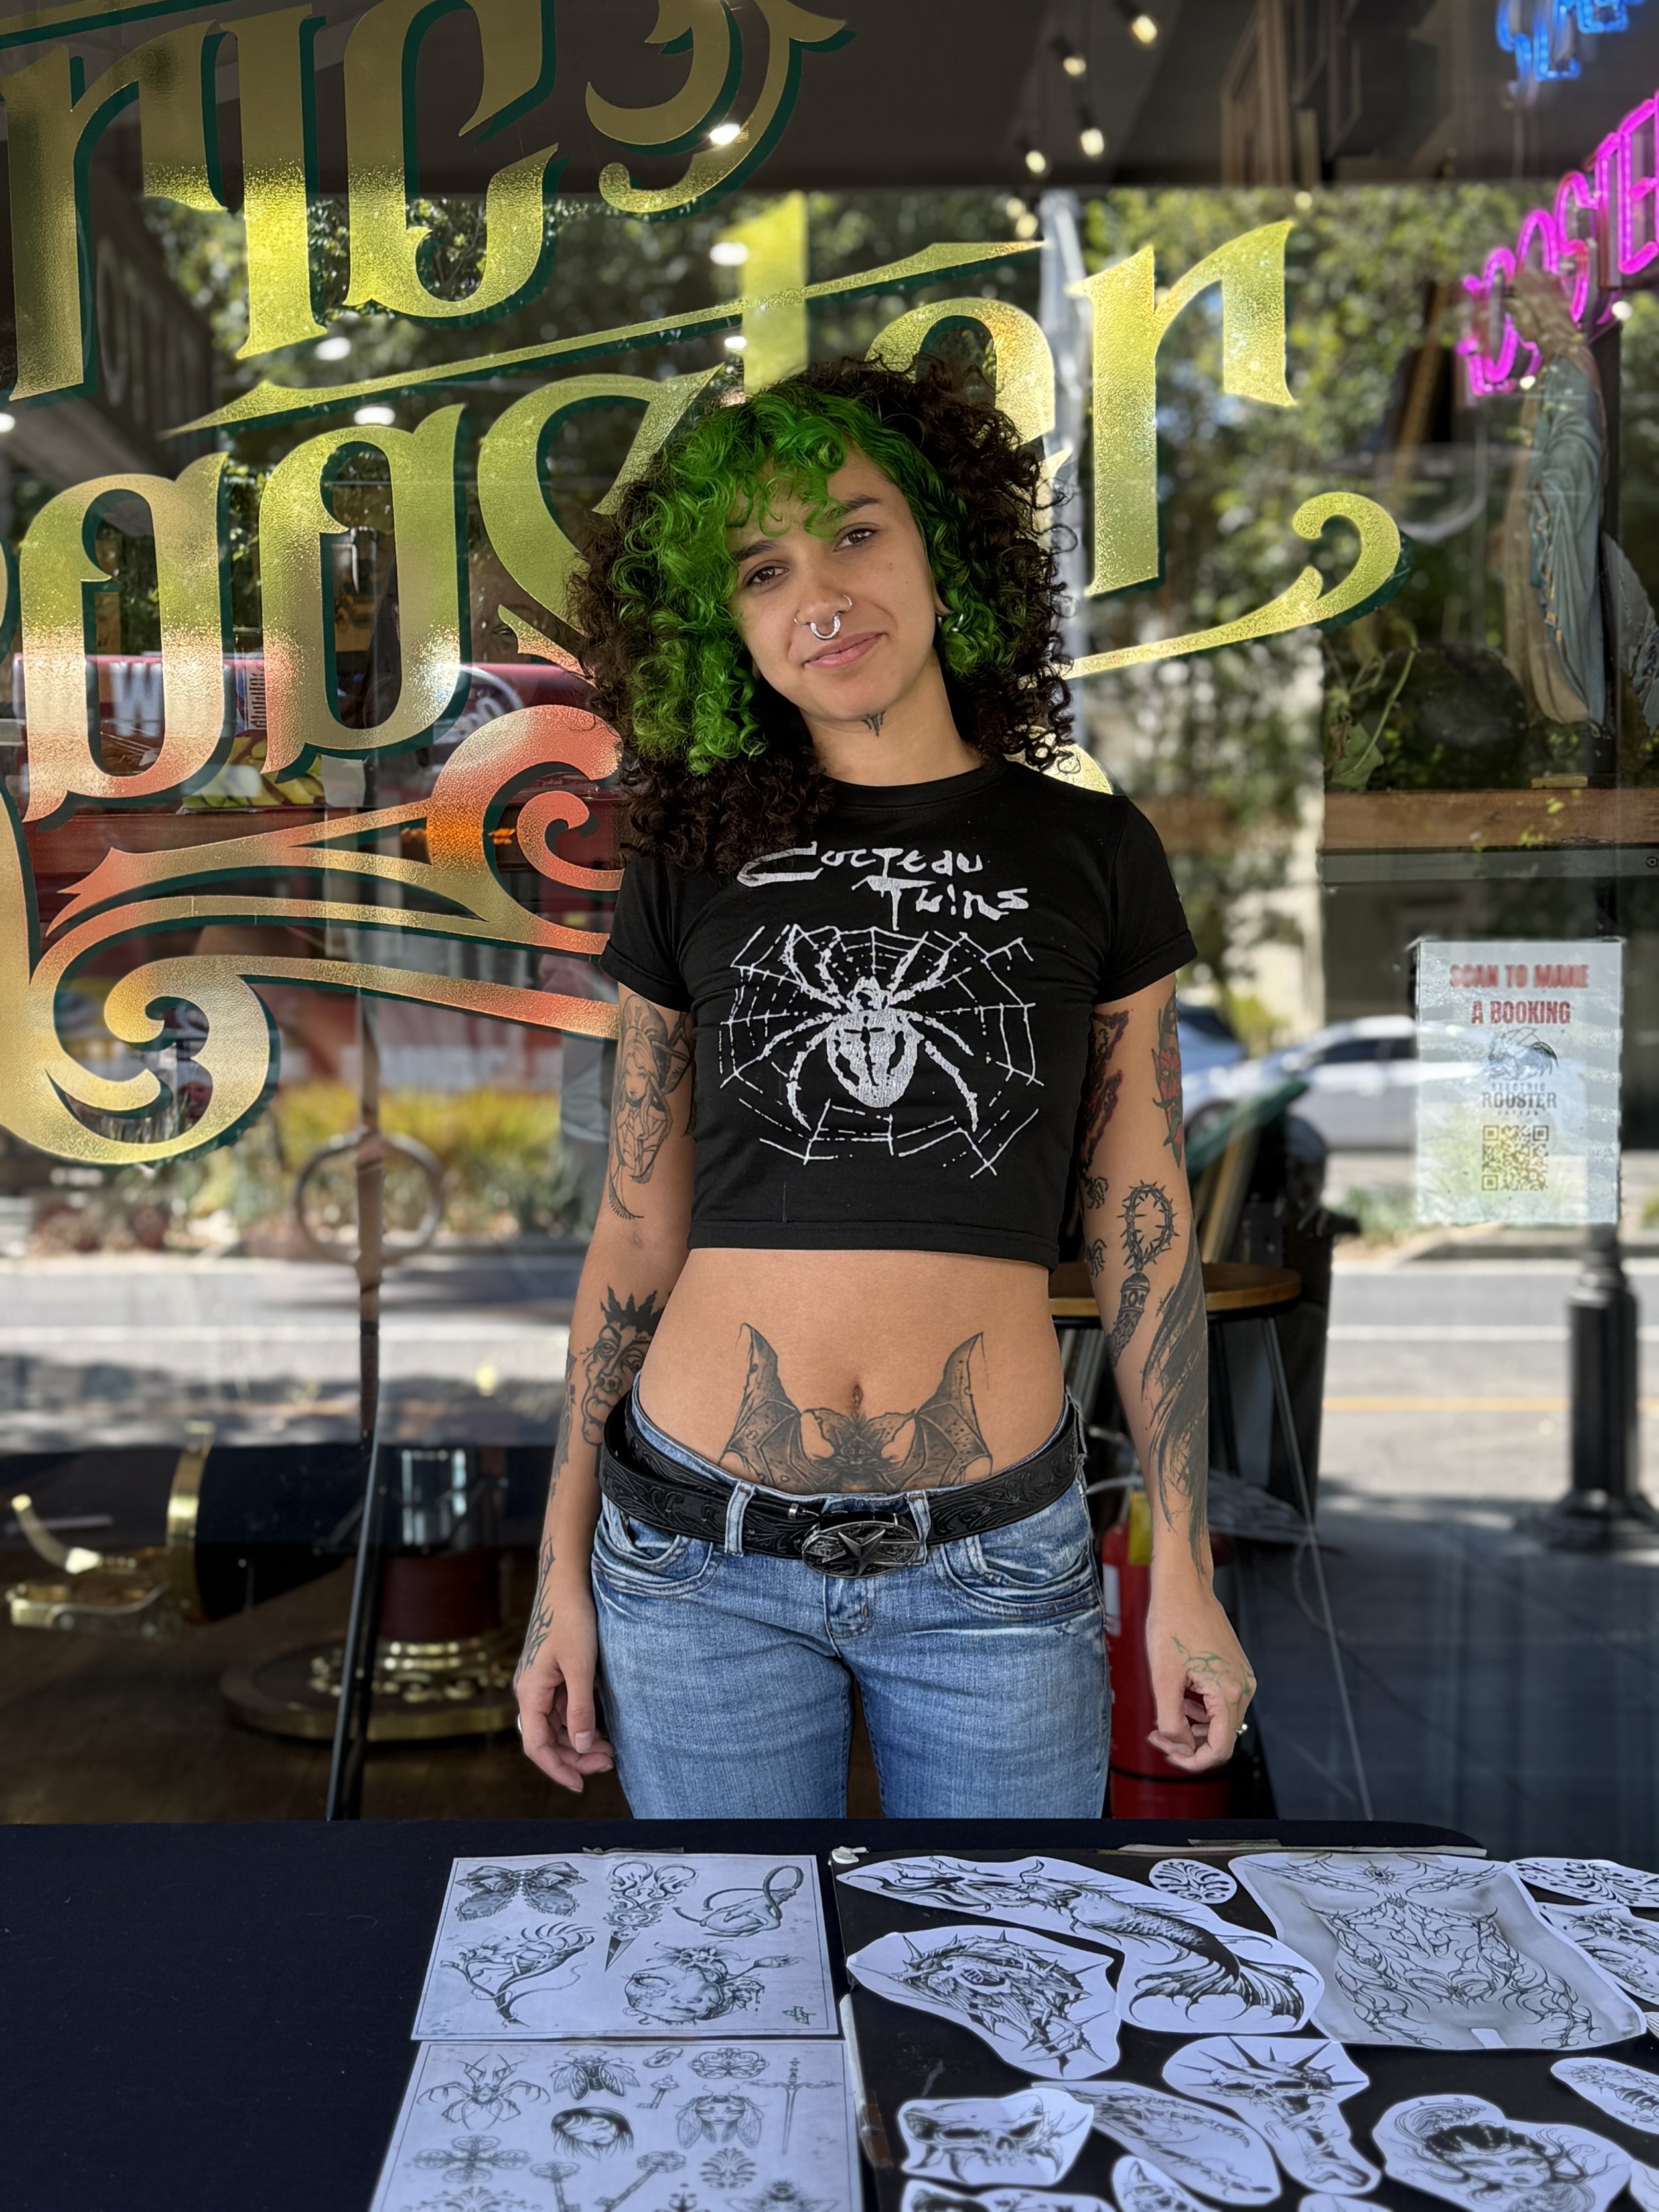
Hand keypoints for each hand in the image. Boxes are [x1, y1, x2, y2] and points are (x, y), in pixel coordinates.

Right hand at [514, 1561, 615, 1792]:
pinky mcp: (553, 1674)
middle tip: (607, 1763)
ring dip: (579, 1740)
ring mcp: (541, 1683)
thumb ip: (580, 1709)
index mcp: (530, 1693)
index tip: (581, 1786)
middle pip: (547, 1739)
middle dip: (575, 1757)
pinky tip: (600, 1724)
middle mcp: (531, 1691)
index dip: (558, 1769)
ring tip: (609, 1749)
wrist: (567, 1581)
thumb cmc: (572, 1619)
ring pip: (557, 1725)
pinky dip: (580, 1721)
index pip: (537, 1746)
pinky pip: (563, 1708)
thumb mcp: (580, 1667)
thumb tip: (581, 1747)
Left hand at [1145, 1578, 1255, 1772]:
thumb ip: (1172, 1720)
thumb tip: (1180, 1747)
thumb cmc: (1171, 1624)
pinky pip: (1221, 1703)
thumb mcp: (1163, 1678)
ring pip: (1220, 1722)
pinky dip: (1200, 1709)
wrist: (1184, 1588)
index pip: (1219, 1750)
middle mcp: (1244, 1688)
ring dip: (1193, 1726)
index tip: (1166, 1751)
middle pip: (1220, 1738)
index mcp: (1229, 1692)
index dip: (1191, 1761)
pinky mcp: (1236, 1670)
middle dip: (1188, 1742)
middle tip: (1157, 1733)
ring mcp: (1242, 1678)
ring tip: (1165, 1715)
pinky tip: (1181, 1697)